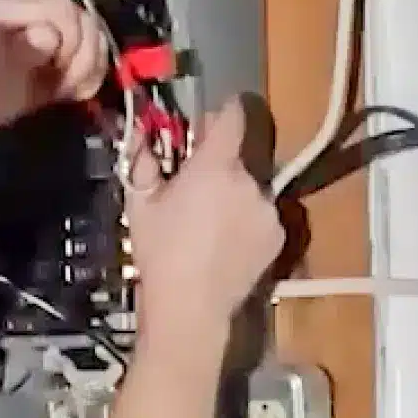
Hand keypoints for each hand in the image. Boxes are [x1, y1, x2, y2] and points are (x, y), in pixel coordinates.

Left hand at [0, 0, 106, 141]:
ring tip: (63, 87)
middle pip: (85, 22)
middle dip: (80, 60)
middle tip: (61, 86)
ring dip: (86, 67)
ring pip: (95, 33)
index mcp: (14, 6)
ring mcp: (51, 14)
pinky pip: (95, 44)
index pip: (66, 14)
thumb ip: (24, 54)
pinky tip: (72, 85)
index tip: (55, 76)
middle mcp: (34, 1)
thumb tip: (47, 35)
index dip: (69, 48)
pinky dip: (90, 68)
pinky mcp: (64, 30)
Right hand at [126, 100, 283, 340]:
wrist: (191, 306)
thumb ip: (143, 162)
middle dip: (218, 166)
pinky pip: (261, 217)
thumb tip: (141, 133)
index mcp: (215, 166)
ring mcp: (268, 210)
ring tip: (209, 224)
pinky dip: (246, 222)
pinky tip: (225, 244)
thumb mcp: (139, 204)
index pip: (231, 117)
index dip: (223, 111)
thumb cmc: (160, 252)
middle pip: (237, 158)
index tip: (213, 116)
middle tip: (193, 187)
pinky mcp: (278, 236)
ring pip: (249, 189)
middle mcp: (250, 181)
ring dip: (234, 195)